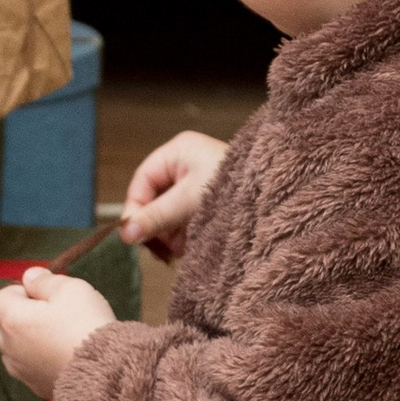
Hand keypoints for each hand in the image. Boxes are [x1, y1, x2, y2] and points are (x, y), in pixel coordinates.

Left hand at [0, 267, 115, 397]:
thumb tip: (29, 277)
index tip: (50, 296)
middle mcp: (8, 347)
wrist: (105, 373)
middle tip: (58, 315)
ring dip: (32, 339)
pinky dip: (42, 359)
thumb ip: (44, 280)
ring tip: (63, 336)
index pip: (4, 295)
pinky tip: (65, 356)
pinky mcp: (36, 387)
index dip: (27, 290)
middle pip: (7, 322)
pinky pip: (31, 366)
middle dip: (26, 315)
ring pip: (18, 346)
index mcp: (11, 319)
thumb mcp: (70, 288)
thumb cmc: (85, 326)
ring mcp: (21, 370)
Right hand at [119, 129, 232, 259]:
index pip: (142, 181)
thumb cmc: (233, 189)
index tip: (134, 235)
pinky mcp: (207, 204)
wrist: (275, 201)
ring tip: (185, 246)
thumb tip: (124, 233)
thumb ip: (156, 217)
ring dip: (172, 235)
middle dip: (157, 225)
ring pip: (167, 215)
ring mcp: (197, 186)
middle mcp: (185, 166)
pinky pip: (183, 222)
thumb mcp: (189, 203)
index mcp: (178, 152)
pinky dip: (184, 237)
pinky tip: (193, 246)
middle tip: (165, 248)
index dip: (135, 208)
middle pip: (153, 200)